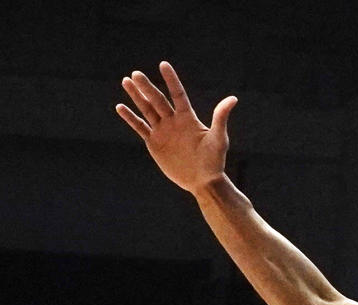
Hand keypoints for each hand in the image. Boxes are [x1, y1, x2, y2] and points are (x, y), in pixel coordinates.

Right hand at [116, 61, 236, 193]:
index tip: (163, 65)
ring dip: (136, 96)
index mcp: (187, 117)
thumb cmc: (214, 161)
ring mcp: (163, 131)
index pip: (177, 94)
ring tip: (126, 81)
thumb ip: (220, 117)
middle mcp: (173, 121)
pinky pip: (140, 127)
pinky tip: (120, 107)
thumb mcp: (218, 138)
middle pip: (158, 100)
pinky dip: (130, 118)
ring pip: (147, 110)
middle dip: (147, 88)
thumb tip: (233, 99)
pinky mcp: (155, 143)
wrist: (204, 181)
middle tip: (136, 74)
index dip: (171, 80)